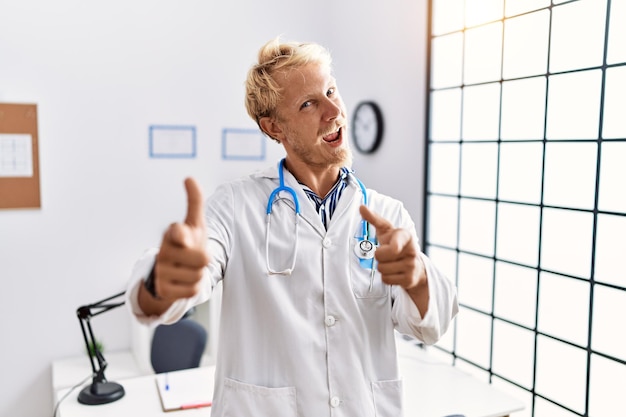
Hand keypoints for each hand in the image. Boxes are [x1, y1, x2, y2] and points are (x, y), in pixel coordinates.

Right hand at [152, 177, 209, 301]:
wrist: (170, 271)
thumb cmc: (186, 243)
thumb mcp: (193, 223)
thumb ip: (194, 202)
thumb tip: (189, 178)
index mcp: (173, 233)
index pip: (178, 233)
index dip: (181, 234)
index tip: (181, 231)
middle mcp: (164, 251)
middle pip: (203, 259)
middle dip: (204, 259)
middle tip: (194, 257)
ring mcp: (162, 271)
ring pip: (199, 276)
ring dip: (199, 274)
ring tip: (188, 269)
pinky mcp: (163, 289)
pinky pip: (193, 290)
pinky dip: (193, 287)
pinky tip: (183, 281)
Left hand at [359, 205, 424, 290]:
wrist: (415, 265)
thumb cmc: (396, 244)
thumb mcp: (386, 230)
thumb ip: (374, 218)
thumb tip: (361, 207)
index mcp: (405, 236)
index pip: (397, 244)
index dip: (393, 247)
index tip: (394, 248)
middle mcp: (411, 250)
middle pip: (380, 257)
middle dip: (379, 257)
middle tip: (386, 255)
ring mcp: (411, 265)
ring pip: (382, 270)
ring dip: (383, 268)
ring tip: (391, 263)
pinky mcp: (410, 279)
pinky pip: (387, 280)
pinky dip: (387, 277)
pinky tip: (394, 272)